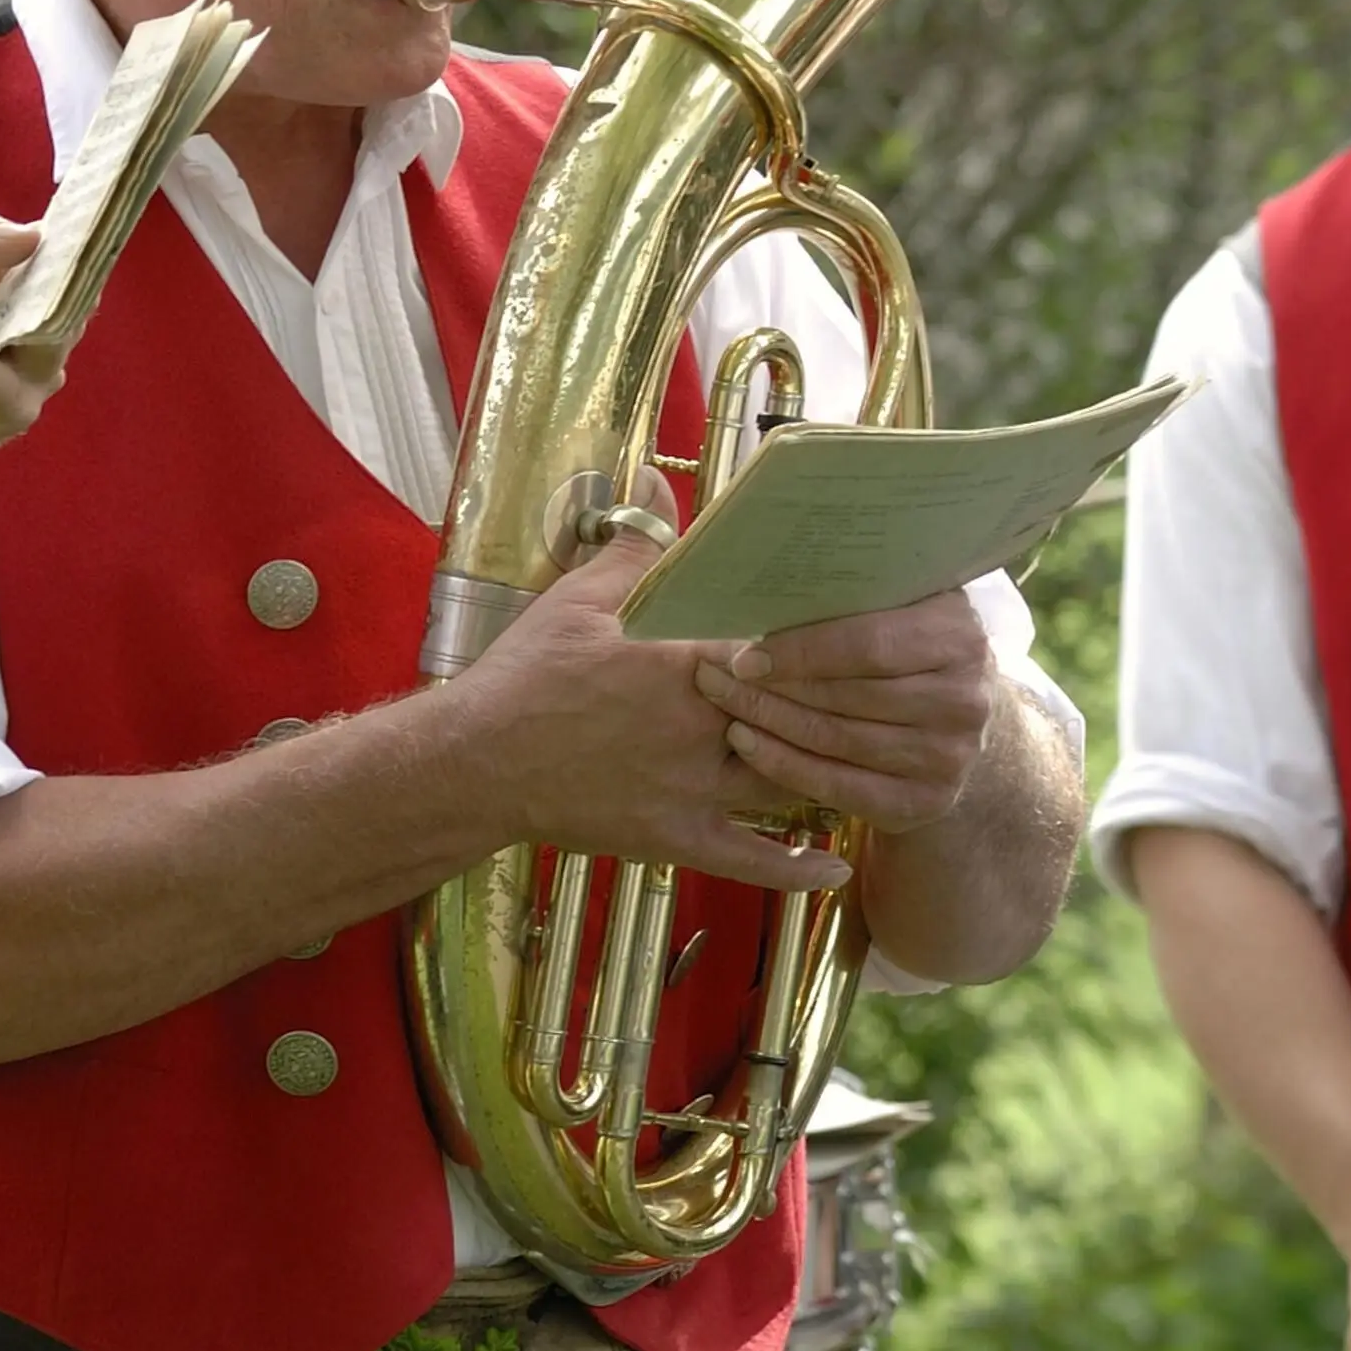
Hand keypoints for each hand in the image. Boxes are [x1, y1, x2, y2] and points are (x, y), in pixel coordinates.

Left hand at [0, 208, 59, 489]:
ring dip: (30, 324)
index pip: (64, 251)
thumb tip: (34, 234)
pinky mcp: (3, 414)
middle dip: (68, 278)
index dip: (76, 235)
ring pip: (54, 345)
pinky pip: (9, 392)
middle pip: (73, 298)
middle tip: (58, 259)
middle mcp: (34, 323)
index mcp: (19, 278)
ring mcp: (24, 372)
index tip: (87, 214)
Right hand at [442, 532, 852, 895]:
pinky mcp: (675, 837)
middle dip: (834, 701)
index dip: (814, 638)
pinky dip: (794, 868)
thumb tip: (655, 481)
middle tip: (875, 688)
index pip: (775, 648)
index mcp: (683, 664)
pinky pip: (749, 861)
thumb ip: (634, 548)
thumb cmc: (525, 676)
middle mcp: (701, 730)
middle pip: (794, 714)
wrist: (475, 763)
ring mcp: (693, 790)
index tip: (847, 623)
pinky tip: (835, 870)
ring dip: (825, 768)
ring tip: (863, 758)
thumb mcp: (578, 600)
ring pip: (786, 779)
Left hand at [697, 585, 998, 834]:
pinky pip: (839, 786)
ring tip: (725, 707)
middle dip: (773, 688)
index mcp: (958, 637)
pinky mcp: (926, 801)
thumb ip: (856, 597)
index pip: (868, 645)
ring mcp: (948, 756)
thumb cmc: (908, 648)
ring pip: (837, 741)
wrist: (954, 717)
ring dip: (770, 725)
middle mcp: (963, 700)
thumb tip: (767, 583)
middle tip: (716, 680)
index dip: (801, 651)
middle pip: (847, 696)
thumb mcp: (901, 609)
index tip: (744, 655)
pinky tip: (748, 744)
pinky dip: (784, 766)